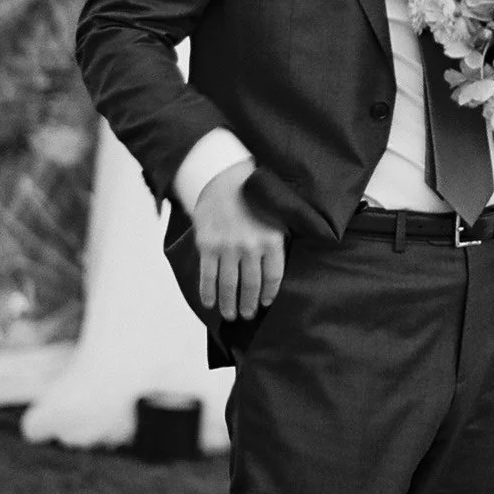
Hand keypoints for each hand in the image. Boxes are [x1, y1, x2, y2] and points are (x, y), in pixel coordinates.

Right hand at [193, 165, 285, 322]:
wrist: (222, 177)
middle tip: (248, 315)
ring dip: (229, 304)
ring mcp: (228, 247)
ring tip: (230, 315)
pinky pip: (208, 276)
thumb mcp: (276, 214)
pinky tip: (209, 304)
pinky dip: (208, 293)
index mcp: (272, 239)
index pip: (273, 277)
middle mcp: (251, 246)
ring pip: (229, 285)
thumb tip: (286, 265)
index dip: (269, 294)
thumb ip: (280, 239)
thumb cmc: (253, 197)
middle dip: (249, 305)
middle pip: (252, 285)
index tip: (266, 303)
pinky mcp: (207, 245)